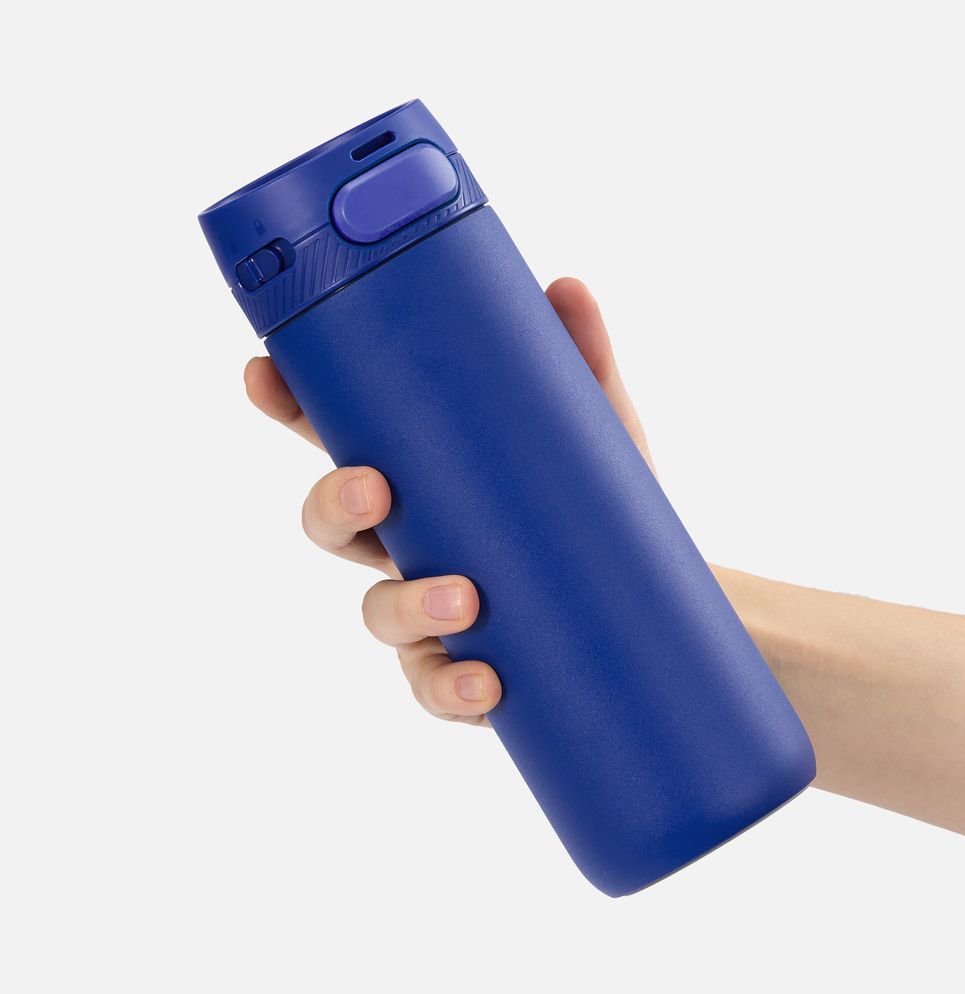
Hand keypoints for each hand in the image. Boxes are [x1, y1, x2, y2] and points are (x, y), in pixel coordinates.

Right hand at [243, 278, 653, 725]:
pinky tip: (488, 682)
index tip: (262, 374)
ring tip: (464, 598)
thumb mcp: (595, 430)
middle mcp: (409, 542)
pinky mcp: (465, 669)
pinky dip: (453, 689)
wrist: (655, 599)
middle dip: (331, 505)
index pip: (338, 438)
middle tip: (372, 489)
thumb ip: (580, 360)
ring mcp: (430, 610)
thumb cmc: (601, 504)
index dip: (289, 409)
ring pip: (375, 614)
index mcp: (422, 476)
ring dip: (404, 606)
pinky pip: (435, 688)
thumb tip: (567, 286)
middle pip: (331, 526)